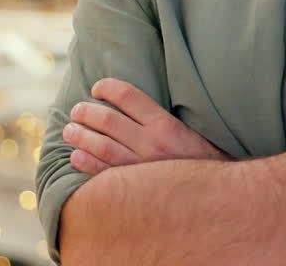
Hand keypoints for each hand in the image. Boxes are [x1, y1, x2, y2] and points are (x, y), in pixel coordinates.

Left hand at [63, 78, 229, 174]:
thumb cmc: (201, 159)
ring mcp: (142, 167)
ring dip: (80, 135)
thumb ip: (159, 119)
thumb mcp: (187, 131)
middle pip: (108, 120)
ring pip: (101, 146)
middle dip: (86, 112)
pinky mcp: (136, 189)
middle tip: (76, 110)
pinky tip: (75, 156)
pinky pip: (104, 174)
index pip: (127, 96)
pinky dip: (86, 163)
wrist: (216, 196)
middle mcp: (151, 143)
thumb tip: (129, 103)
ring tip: (69, 130)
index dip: (107, 88)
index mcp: (165, 124)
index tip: (96, 88)